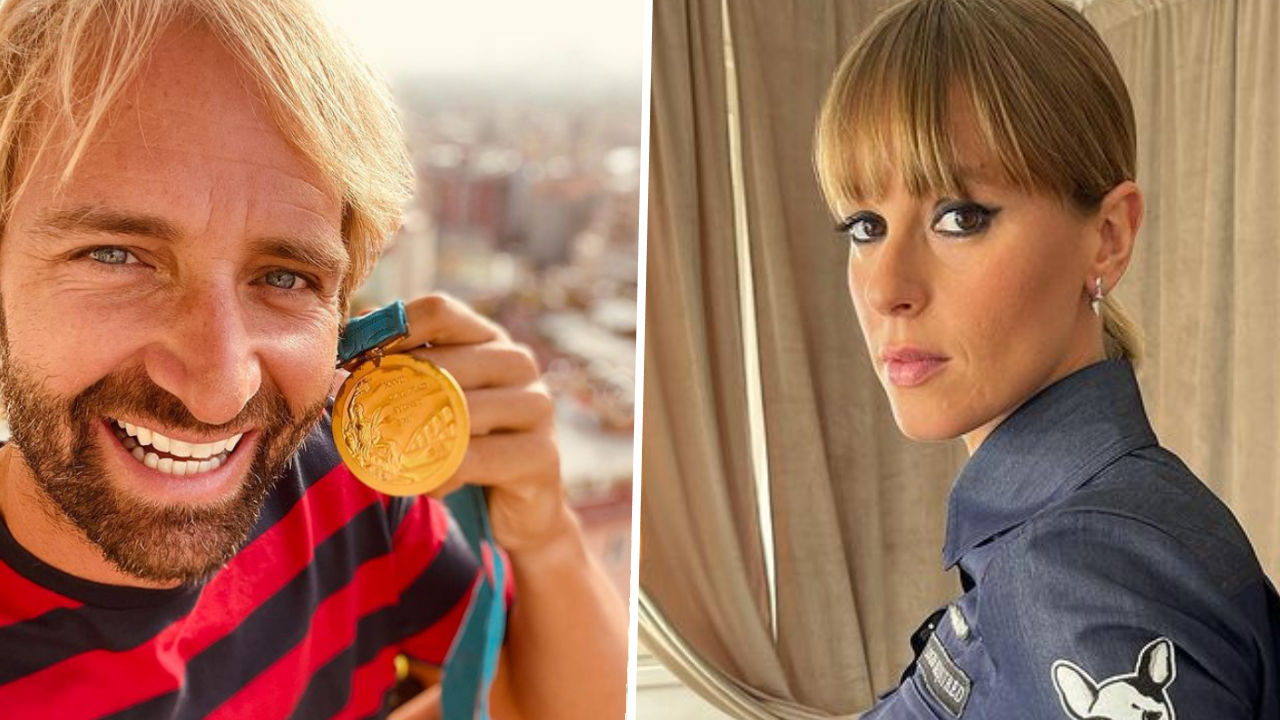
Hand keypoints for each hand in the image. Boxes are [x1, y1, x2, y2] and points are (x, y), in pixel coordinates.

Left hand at [383, 294, 572, 553]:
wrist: (517, 507)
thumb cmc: (466, 444)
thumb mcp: (435, 398)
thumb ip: (406, 360)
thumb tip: (363, 317)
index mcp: (489, 338)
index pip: (439, 310)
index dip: (390, 330)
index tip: (352, 359)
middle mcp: (518, 362)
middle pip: (444, 360)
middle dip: (393, 387)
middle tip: (357, 411)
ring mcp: (537, 405)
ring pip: (460, 411)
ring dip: (416, 436)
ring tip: (389, 454)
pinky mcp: (543, 453)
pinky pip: (474, 459)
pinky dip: (441, 474)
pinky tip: (428, 484)